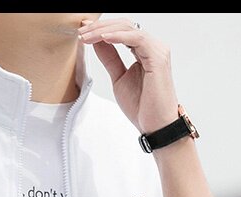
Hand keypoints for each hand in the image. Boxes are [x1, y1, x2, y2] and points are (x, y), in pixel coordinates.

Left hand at [79, 18, 178, 134]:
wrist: (155, 127)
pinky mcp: (158, 57)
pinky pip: (137, 38)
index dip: (101, 29)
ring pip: (129, 28)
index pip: (122, 31)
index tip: (83, 32)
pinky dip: (119, 36)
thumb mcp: (118, 78)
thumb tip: (98, 42)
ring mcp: (157, 50)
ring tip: (87, 36)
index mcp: (144, 51)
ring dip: (105, 30)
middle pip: (124, 25)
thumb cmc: (142, 107)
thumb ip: (110, 59)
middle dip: (100, 27)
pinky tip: (104, 38)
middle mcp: (152, 47)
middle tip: (82, 31)